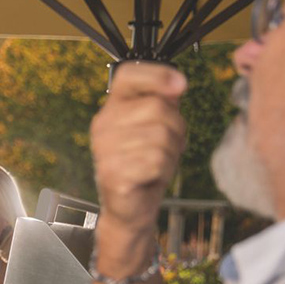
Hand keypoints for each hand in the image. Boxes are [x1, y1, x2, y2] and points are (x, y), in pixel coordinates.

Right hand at [91, 62, 187, 235]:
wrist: (130, 208)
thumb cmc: (145, 166)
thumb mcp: (155, 128)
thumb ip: (162, 103)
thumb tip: (177, 85)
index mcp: (111, 110)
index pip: (130, 75)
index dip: (158, 75)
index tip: (180, 86)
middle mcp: (104, 126)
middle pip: (157, 107)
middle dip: (176, 127)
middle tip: (167, 145)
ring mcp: (106, 150)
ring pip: (161, 136)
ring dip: (171, 152)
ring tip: (158, 163)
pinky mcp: (114, 173)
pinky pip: (156, 160)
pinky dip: (163, 170)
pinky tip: (152, 176)